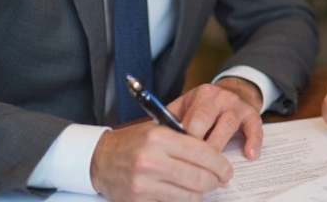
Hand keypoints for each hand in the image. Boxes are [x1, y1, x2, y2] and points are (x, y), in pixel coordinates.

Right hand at [90, 121, 231, 200]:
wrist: (100, 159)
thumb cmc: (133, 143)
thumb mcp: (157, 130)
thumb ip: (184, 140)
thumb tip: (216, 157)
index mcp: (159, 137)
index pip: (202, 152)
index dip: (220, 163)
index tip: (226, 168)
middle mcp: (151, 160)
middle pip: (200, 177)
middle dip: (216, 180)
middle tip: (221, 179)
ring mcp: (145, 183)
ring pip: (190, 195)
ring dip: (202, 192)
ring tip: (203, 185)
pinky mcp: (140, 199)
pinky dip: (185, 199)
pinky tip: (185, 192)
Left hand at [169, 79, 263, 159]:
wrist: (234, 92)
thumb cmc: (205, 107)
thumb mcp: (187, 106)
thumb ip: (173, 118)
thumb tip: (154, 134)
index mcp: (201, 94)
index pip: (190, 118)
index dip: (184, 140)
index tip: (178, 155)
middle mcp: (219, 97)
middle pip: (205, 120)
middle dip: (199, 144)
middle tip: (194, 162)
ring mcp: (237, 105)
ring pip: (227, 126)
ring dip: (219, 146)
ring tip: (214, 166)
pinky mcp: (253, 114)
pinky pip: (255, 128)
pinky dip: (253, 142)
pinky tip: (249, 155)